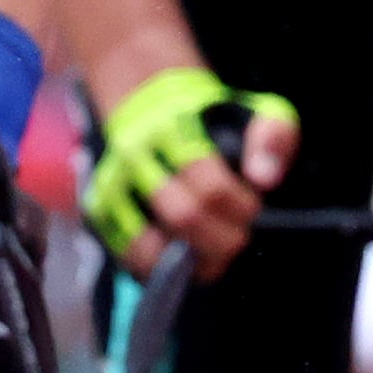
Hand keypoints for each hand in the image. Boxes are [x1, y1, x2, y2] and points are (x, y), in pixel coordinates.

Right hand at [84, 64, 298, 277]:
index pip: (210, 185)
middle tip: (236, 236)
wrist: (148, 102)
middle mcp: (134, 155)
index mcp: (172, 127)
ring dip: (187, 263)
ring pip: (146, 245)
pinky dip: (156, 270)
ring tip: (211, 257)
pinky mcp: (100, 210)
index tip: (251, 207)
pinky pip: (125, 256)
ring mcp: (111, 186)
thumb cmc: (209, 116)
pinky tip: (183, 264)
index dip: (240, 207)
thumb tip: (264, 180)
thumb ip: (272, 137)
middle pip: (183, 216)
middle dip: (221, 239)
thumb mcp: (254, 110)